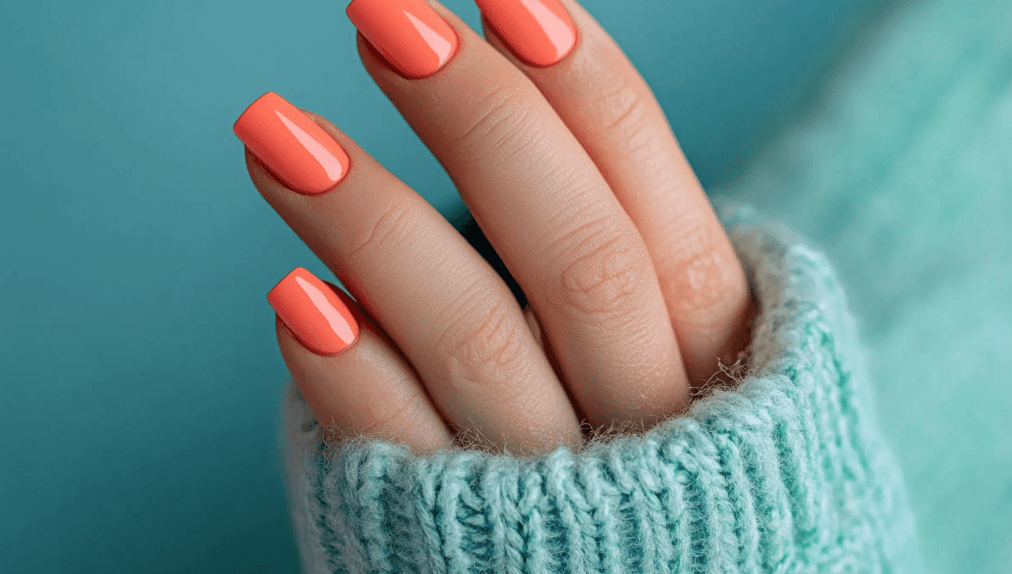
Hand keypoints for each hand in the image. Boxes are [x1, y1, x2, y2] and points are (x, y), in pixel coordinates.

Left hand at [234, 0, 752, 455]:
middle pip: (578, 260)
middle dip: (481, 124)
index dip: (589, 93)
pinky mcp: (471, 542)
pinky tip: (295, 297)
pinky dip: (351, 374)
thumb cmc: (666, 462)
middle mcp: (653, 421)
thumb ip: (639, 259)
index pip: (656, 207)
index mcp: (721, 360)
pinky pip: (409, 452)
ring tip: (274, 133)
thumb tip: (531, 108)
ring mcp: (560, 488)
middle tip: (386, 19)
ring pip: (480, 342)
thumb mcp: (695, 359)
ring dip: (373, 226)